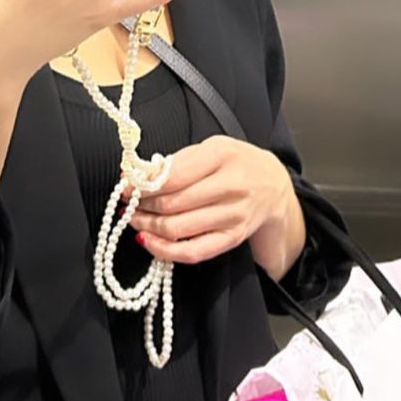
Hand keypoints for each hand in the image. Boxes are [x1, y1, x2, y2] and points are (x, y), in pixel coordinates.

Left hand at [129, 135, 306, 275]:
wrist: (273, 184)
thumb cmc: (236, 163)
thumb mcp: (210, 148)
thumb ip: (177, 161)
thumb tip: (138, 175)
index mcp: (222, 156)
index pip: (172, 176)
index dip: (143, 184)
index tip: (126, 185)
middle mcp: (231, 186)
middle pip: (172, 204)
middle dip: (142, 205)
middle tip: (128, 203)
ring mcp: (234, 215)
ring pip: (178, 228)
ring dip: (147, 226)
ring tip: (135, 219)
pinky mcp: (233, 238)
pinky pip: (193, 252)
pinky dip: (165, 250)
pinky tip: (149, 242)